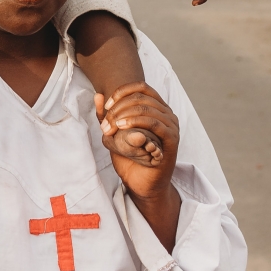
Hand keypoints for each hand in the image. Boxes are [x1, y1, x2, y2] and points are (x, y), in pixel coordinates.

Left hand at [95, 84, 181, 249]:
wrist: (141, 184)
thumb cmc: (130, 158)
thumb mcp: (113, 134)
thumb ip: (106, 115)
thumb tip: (98, 95)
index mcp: (156, 108)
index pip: (141, 87)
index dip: (121, 92)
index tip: (107, 106)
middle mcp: (167, 113)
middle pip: (140, 97)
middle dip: (118, 108)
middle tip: (106, 124)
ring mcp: (171, 125)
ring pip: (146, 108)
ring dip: (124, 116)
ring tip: (111, 128)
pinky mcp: (172, 139)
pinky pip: (155, 123)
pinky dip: (136, 123)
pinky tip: (122, 129)